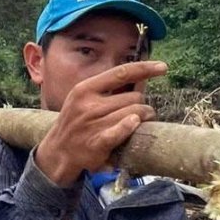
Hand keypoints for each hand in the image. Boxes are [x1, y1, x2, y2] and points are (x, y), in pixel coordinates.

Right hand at [34, 60, 167, 186]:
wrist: (57, 152)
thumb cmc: (75, 123)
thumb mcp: (82, 99)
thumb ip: (106, 89)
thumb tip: (140, 78)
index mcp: (85, 89)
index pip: (121, 73)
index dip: (144, 68)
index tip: (162, 67)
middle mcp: (88, 105)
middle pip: (134, 96)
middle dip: (141, 104)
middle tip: (139, 112)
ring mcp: (93, 124)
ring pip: (135, 113)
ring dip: (142, 118)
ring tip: (137, 123)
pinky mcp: (97, 142)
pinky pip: (123, 129)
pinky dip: (131, 126)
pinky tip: (133, 124)